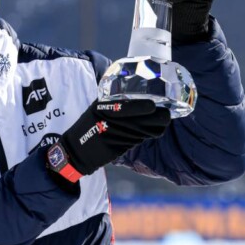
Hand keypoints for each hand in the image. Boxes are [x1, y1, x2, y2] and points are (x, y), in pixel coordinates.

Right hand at [46, 100, 169, 181]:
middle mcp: (112, 123)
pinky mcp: (122, 148)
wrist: (77, 150)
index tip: (154, 104)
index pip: (128, 108)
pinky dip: (149, 134)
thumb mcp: (96, 108)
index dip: (145, 107)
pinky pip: (140, 139)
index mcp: (104, 108)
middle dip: (159, 118)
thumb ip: (113, 102)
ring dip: (158, 126)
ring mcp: (118, 136)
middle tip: (167, 112)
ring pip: (146, 132)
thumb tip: (137, 94)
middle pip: (143, 121)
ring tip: (164, 119)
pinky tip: (153, 129)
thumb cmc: (87, 125)